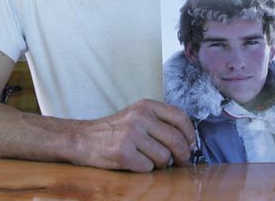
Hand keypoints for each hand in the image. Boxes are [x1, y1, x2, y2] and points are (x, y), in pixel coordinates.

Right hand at [74, 99, 194, 172]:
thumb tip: (188, 141)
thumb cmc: (115, 130)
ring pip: (164, 157)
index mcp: (146, 106)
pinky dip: (144, 169)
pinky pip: (148, 167)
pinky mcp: (123, 152)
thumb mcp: (137, 115)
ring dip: (160, 164)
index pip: (180, 117)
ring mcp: (131, 134)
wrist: (83, 138)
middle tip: (181, 161)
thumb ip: (160, 122)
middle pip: (176, 140)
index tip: (191, 145)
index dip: (190, 134)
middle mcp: (140, 117)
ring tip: (148, 159)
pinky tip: (134, 162)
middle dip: (183, 155)